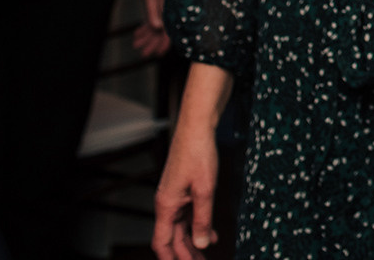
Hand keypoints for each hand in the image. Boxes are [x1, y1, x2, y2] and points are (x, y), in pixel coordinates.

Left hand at [134, 0, 169, 57]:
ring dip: (147, 37)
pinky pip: (151, 19)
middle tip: (144, 54)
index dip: (163, 43)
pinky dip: (144, 27)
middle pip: (161, 31)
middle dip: (152, 43)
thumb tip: (158, 27)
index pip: (168, 30)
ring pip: (155, 26)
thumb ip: (154, 11)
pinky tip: (137, 33)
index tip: (157, 54)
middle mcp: (166, 9)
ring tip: (137, 45)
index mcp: (167, 8)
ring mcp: (160, 7)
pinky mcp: (155, 3)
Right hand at [152, 122, 217, 259]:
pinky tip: (211, 232)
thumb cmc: (198, 153)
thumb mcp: (205, 189)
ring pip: (181, 226)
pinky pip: (188, 214)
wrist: (197, 127)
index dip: (172, 258)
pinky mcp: (184, 188)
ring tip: (205, 254)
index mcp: (167, 205)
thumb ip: (203, 218)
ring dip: (192, 241)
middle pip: (172, 237)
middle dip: (185, 253)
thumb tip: (203, 244)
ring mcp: (175, 196)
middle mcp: (167, 203)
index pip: (162, 242)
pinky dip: (198, 225)